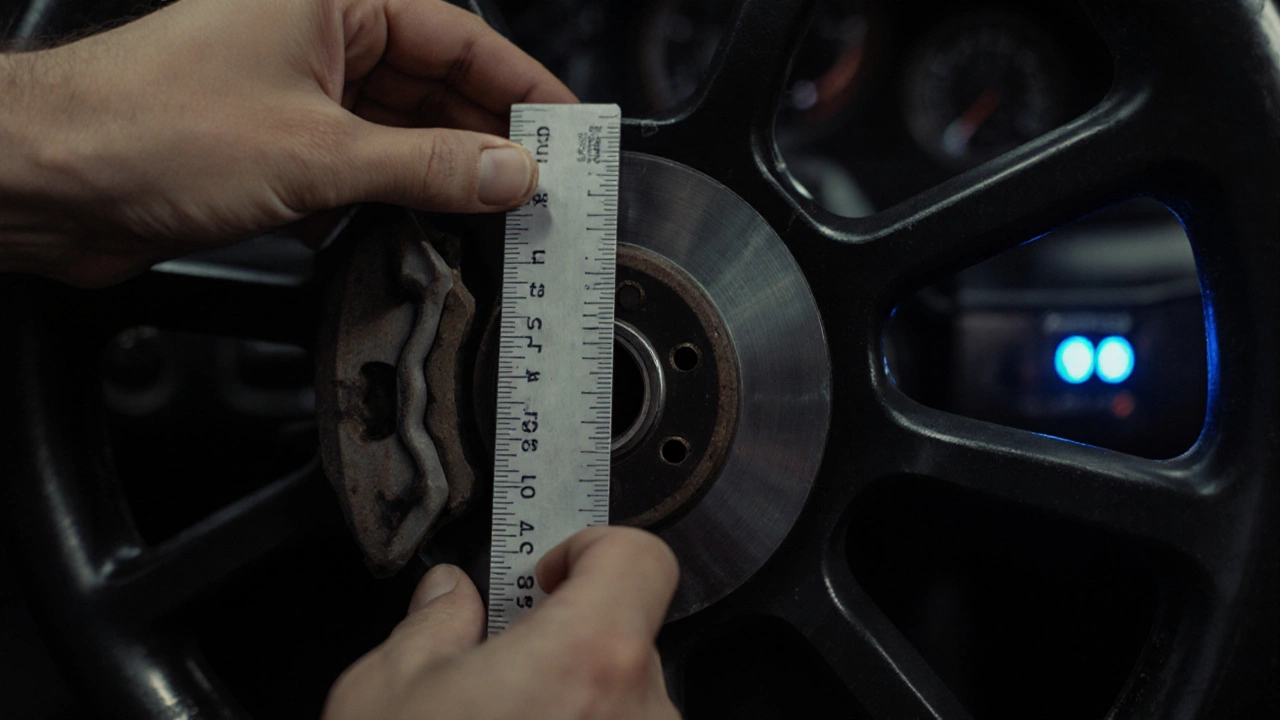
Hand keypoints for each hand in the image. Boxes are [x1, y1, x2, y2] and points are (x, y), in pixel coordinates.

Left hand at [0, 0, 574, 285]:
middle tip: (541, 189)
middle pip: (435, 85)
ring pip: (399, 132)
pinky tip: (421, 231)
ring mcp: (297, 92)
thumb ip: (427, 165)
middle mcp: (318, 36)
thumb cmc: (147, 127)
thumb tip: (509, 171)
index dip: (522, 84)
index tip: (569, 128)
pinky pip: (361, 168)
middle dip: (487, 138)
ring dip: (441, 176)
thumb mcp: (318, 152)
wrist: (46, 184)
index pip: (460, 35)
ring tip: (494, 218)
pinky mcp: (277, 147)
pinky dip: (392, 200)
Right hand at [322, 527, 681, 719]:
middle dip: (568, 637)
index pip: (640, 557)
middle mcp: (640, 714)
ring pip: (622, 698)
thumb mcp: (386, 693)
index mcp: (586, 659)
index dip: (594, 547)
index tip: (550, 569)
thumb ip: (432, 625)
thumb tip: (449, 597)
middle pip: (624, 631)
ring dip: (574, 697)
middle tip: (502, 666)